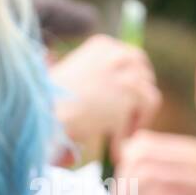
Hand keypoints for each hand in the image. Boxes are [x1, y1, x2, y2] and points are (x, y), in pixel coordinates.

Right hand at [51, 34, 161, 160]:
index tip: (128, 104)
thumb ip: (98, 79)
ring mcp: (125, 72)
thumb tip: (119, 95)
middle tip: (131, 123)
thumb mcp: (75, 78)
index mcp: (102, 45)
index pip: (132, 59)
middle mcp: (117, 53)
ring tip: (121, 141)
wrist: (47, 113)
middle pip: (145, 75)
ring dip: (136, 121)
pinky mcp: (130, 94)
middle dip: (140, 100)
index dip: (134, 83)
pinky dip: (132, 131)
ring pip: (148, 96)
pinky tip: (117, 149)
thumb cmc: (50, 102)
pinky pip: (145, 114)